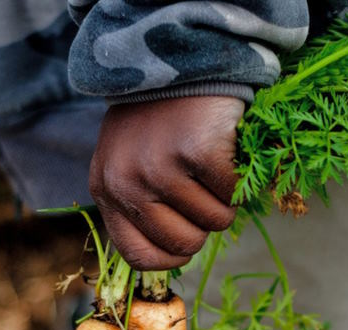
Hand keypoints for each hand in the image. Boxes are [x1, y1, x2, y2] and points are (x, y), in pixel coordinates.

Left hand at [89, 96, 243, 269]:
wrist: (180, 56)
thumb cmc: (159, 116)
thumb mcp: (129, 161)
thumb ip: (139, 204)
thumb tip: (172, 254)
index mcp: (107, 190)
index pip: (139, 256)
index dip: (171, 256)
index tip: (188, 236)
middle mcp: (126, 183)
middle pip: (184, 244)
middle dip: (204, 224)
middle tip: (203, 187)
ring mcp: (160, 168)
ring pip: (216, 221)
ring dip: (225, 197)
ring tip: (211, 161)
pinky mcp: (196, 151)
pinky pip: (233, 192)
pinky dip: (240, 175)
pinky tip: (225, 148)